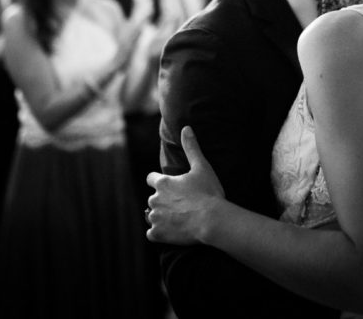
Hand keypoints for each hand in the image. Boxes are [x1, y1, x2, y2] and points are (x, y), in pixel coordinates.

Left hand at [145, 126, 224, 244]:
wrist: (212, 220)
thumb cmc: (208, 193)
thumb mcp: (202, 167)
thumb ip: (191, 147)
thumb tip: (186, 128)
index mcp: (162, 183)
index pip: (150, 179)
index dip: (158, 181)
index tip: (169, 186)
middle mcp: (154, 199)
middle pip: (153, 199)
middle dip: (163, 201)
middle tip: (181, 205)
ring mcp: (155, 218)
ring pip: (152, 216)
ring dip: (161, 217)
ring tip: (178, 219)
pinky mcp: (158, 234)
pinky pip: (152, 234)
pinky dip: (159, 233)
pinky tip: (171, 232)